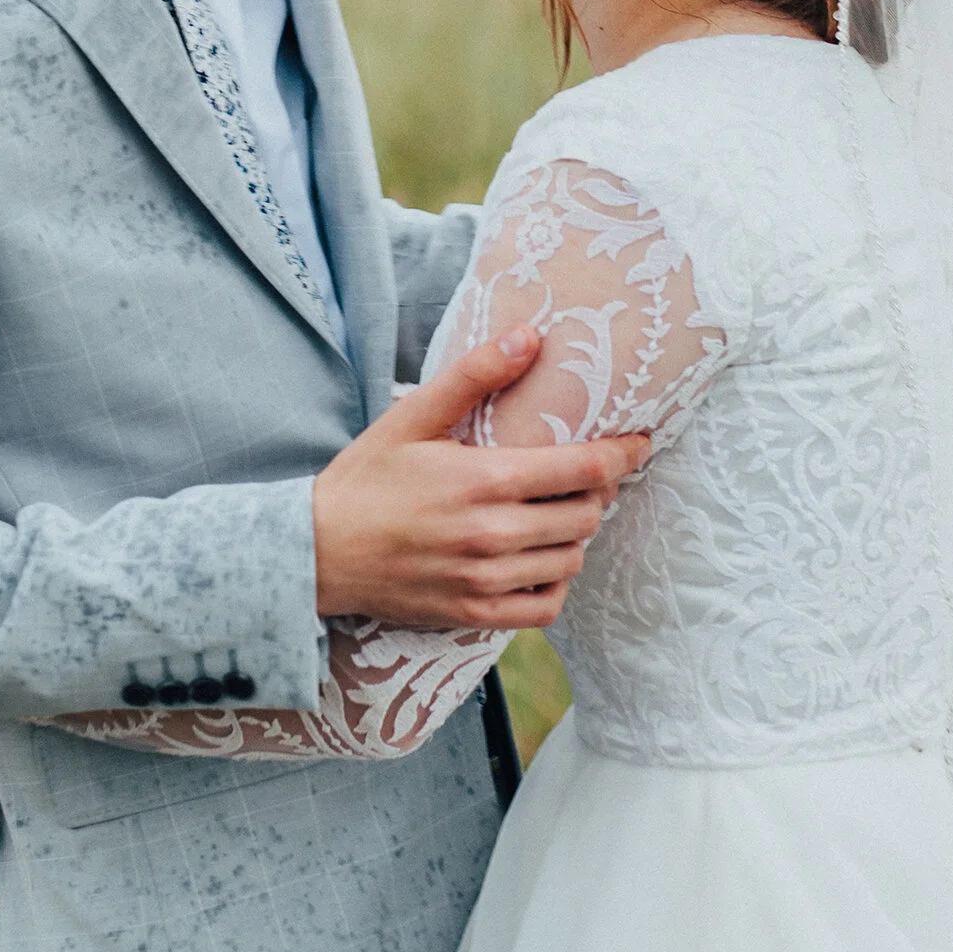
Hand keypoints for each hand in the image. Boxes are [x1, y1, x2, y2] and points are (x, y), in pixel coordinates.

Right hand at [311, 330, 649, 628]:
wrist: (315, 551)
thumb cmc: (365, 479)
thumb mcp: (413, 415)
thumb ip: (474, 375)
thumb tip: (531, 337)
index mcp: (484, 480)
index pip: (584, 469)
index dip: (622, 454)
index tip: (637, 443)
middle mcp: (492, 535)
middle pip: (586, 514)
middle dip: (596, 491)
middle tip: (583, 475)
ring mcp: (484, 580)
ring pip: (571, 559)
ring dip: (576, 534)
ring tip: (558, 512)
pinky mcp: (473, 614)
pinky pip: (544, 606)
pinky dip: (554, 583)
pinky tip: (539, 560)